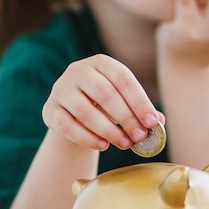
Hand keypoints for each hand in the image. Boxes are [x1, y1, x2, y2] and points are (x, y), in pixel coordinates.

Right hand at [42, 54, 164, 150]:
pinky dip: (86, 137)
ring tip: (123, 144)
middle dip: (125, 117)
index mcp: (100, 63)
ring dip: (107, 130)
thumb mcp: (123, 103)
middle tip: (139, 137)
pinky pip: (67, 126)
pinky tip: (102, 146)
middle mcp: (77, 71)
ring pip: (84, 111)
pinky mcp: (49, 110)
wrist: (72, 116)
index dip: (139, 101)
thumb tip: (158, 122)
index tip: (152, 122)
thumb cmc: (104, 108)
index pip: (122, 78)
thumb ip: (140, 111)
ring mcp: (60, 89)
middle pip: (104, 93)